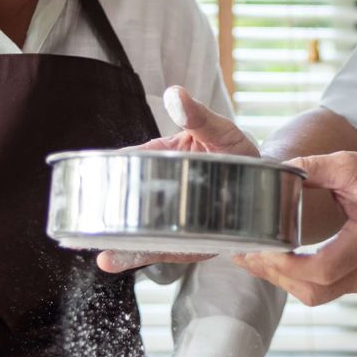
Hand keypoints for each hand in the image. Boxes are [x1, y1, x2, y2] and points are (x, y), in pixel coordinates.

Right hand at [97, 87, 258, 273]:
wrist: (269, 185)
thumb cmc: (241, 152)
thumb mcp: (220, 130)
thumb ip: (199, 117)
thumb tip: (176, 94)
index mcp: (164, 157)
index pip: (131, 160)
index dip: (111, 168)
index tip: (93, 174)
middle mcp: (162, 190)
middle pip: (127, 200)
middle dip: (107, 210)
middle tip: (88, 220)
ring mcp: (171, 218)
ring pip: (137, 229)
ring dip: (117, 240)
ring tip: (100, 251)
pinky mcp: (183, 242)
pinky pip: (156, 250)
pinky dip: (136, 257)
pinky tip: (114, 261)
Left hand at [233, 152, 356, 305]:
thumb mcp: (354, 166)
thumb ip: (314, 168)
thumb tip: (275, 172)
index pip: (325, 267)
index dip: (288, 265)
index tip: (261, 248)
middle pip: (315, 290)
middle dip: (275, 275)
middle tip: (246, 253)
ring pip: (315, 296)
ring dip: (281, 280)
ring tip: (254, 258)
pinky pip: (322, 291)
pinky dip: (296, 279)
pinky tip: (278, 261)